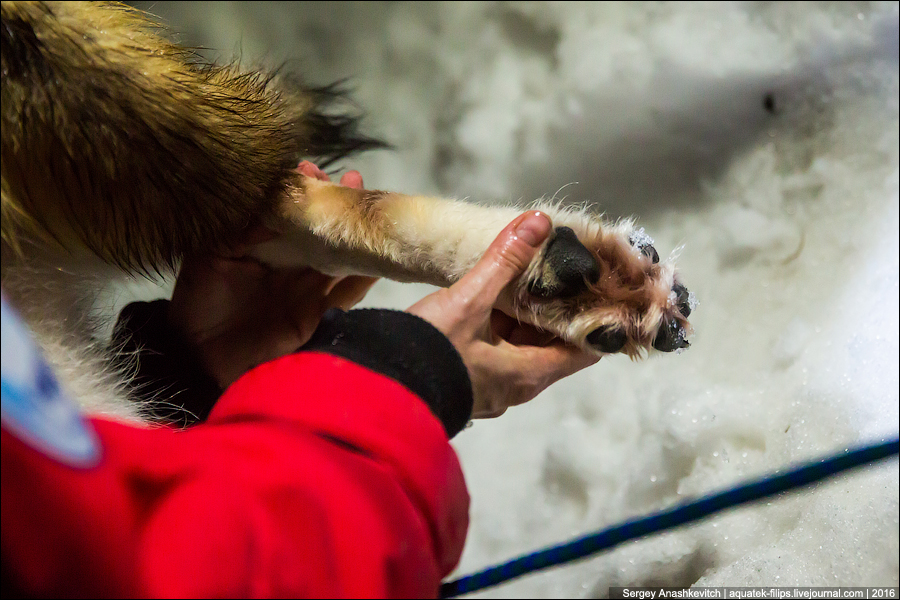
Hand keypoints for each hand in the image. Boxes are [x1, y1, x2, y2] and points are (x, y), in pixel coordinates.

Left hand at [168, 162, 377, 388]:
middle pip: (325, 229)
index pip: (294, 213)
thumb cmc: (200, 301)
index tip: (310, 170)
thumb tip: (273, 206)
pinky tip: (376, 257)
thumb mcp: (210, 254)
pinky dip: (364, 277)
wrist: (199, 356)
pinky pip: (346, 295)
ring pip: (342, 256)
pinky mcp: (318, 316)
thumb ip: (238, 228)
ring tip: (369, 206)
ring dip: (357, 233)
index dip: (305, 191)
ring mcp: (309, 289)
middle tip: (352, 179)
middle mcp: (294, 263)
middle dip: (339, 203)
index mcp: (268, 246)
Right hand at [407, 212, 599, 417]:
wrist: (378, 389)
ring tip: (524, 277)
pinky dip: (499, 329)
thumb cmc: (428, 351)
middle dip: (553, 310)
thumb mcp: (468, 300)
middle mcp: (515, 387)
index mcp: (528, 374)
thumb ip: (505, 261)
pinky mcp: (467, 383)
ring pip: (521, 348)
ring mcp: (490, 389)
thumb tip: (539, 222)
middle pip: (551, 345)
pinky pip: (496, 354)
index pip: (583, 350)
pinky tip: (488, 300)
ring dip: (523, 317)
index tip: (592, 288)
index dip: (591, 319)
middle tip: (556, 272)